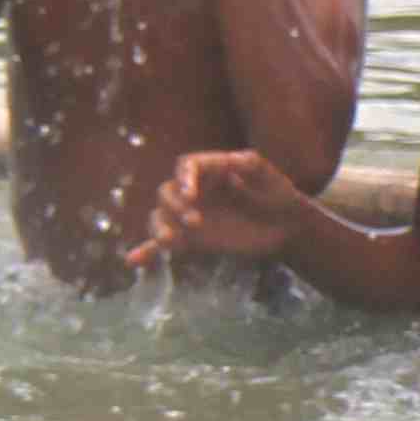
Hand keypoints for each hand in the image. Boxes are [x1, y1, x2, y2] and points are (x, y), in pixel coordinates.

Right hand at [134, 147, 306, 270]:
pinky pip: (163, 245)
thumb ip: (247, 163)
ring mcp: (191, 216)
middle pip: (166, 192)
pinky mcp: (193, 241)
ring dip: (160, 228)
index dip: (184, 178)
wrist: (286, 226)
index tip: (191, 194)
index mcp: (209, 169)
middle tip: (196, 222)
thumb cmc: (277, 193)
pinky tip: (132, 260)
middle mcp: (195, 191)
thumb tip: (229, 160)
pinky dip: (146, 251)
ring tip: (171, 241)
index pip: (185, 166)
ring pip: (160, 217)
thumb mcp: (266, 173)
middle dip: (175, 206)